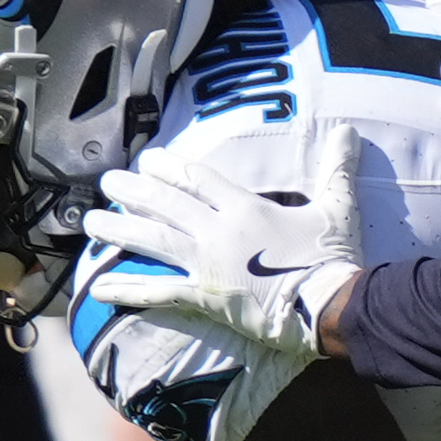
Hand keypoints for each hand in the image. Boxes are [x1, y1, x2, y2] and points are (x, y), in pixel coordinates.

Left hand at [82, 131, 363, 364]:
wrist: (333, 306)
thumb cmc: (335, 259)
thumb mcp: (339, 209)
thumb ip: (337, 170)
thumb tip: (349, 133)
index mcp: (247, 208)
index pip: (199, 177)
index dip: (170, 166)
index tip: (148, 159)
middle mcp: (220, 230)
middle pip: (167, 202)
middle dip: (133, 190)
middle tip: (107, 181)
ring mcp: (210, 263)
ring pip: (153, 239)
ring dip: (119, 229)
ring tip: (91, 222)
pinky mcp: (207, 297)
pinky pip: (159, 291)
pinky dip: (129, 288)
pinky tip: (101, 286)